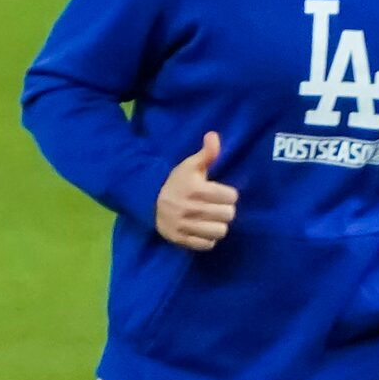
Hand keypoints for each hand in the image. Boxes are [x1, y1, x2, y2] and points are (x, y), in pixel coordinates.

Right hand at [155, 132, 237, 249]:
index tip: (219, 193)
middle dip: (224, 210)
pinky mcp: (180, 239)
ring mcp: (184, 225)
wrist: (147, 200)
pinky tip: (202, 230)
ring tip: (211, 219)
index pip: (231, 196)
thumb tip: (214, 135)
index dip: (228, 194)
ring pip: (220, 231)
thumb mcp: (189, 165)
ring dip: (218, 225)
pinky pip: (207, 244)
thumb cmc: (175, 182)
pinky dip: (208, 239)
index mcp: (196, 189)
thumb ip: (206, 153)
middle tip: (215, 207)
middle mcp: (190, 208)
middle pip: (228, 214)